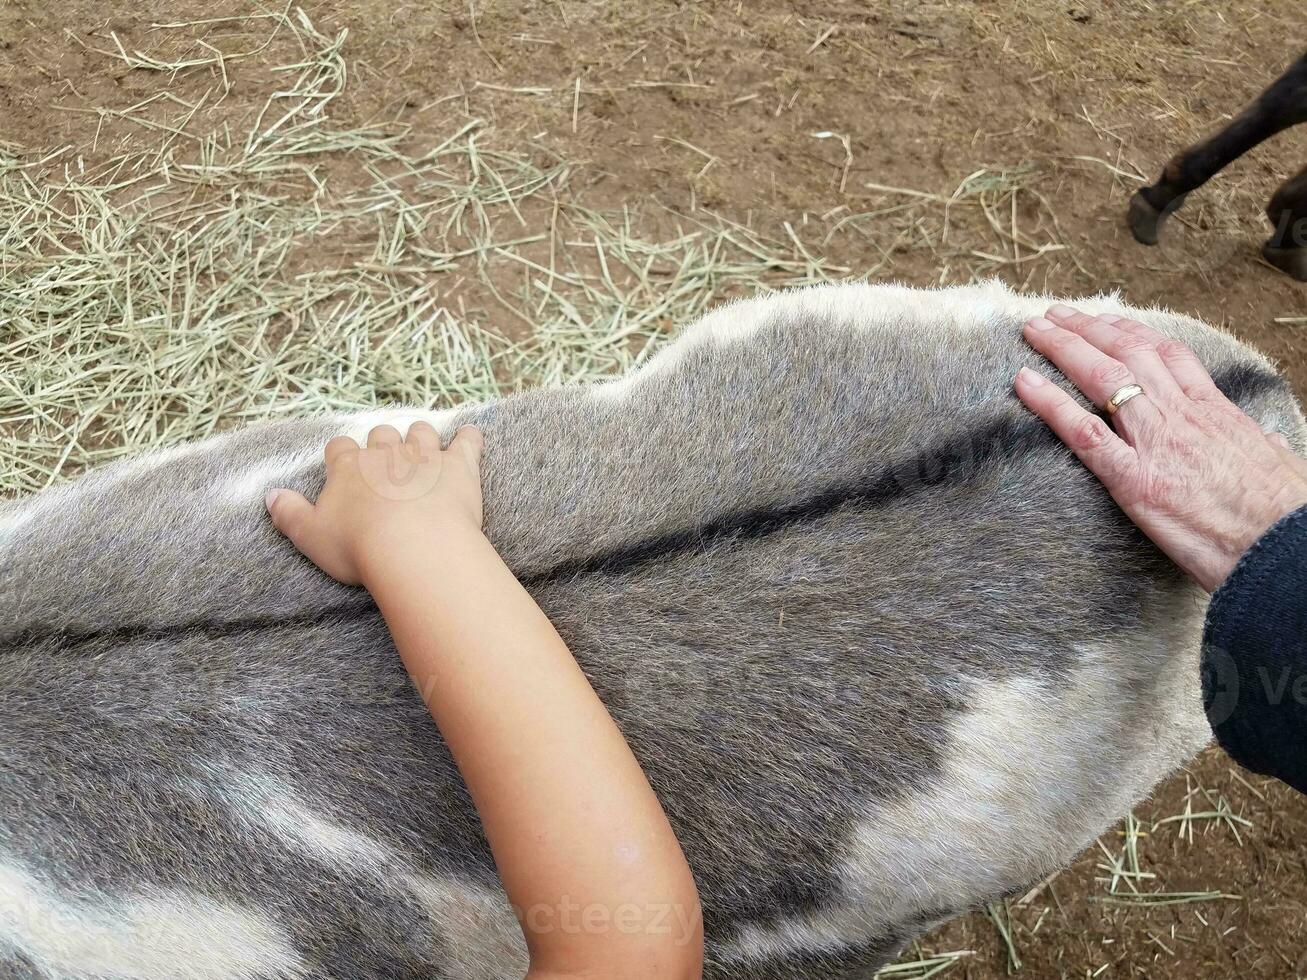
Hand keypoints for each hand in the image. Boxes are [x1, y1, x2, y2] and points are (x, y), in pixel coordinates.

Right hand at [265, 422, 484, 585]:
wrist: (413, 547)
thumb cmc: (358, 547)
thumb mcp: (310, 537)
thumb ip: (288, 514)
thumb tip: (270, 496)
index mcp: (349, 468)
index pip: (340, 449)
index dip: (342, 456)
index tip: (344, 465)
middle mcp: (386, 454)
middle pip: (381, 435)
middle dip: (382, 444)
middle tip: (385, 461)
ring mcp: (424, 456)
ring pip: (420, 433)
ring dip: (420, 437)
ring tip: (421, 447)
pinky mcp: (458, 466)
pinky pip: (468, 441)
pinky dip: (470, 437)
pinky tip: (471, 436)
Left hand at [1014, 305, 1306, 592]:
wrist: (1287, 548)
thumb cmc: (1287, 515)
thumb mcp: (1281, 467)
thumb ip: (1264, 447)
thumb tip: (1267, 440)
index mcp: (1216, 411)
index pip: (1169, 355)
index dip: (1133, 332)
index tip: (1108, 319)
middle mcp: (1182, 416)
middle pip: (1128, 354)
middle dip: (1088, 329)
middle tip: (1055, 314)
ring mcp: (1156, 444)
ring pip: (1103, 378)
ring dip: (1062, 348)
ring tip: (1033, 330)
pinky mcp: (1134, 480)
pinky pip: (1082, 432)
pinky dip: (1049, 403)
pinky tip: (1024, 383)